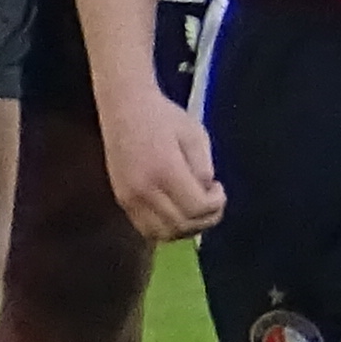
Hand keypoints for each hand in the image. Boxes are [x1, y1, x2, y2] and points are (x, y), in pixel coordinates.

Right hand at [97, 89, 224, 243]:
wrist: (124, 108)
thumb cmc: (164, 117)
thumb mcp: (195, 136)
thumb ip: (203, 168)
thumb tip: (205, 193)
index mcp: (165, 170)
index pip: (196, 208)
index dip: (216, 205)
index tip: (219, 188)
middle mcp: (144, 189)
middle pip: (181, 225)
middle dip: (205, 219)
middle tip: (213, 201)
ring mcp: (128, 197)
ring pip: (162, 234)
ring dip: (185, 228)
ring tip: (196, 208)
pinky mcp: (121, 199)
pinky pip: (145, 229)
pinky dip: (166, 228)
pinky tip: (177, 211)